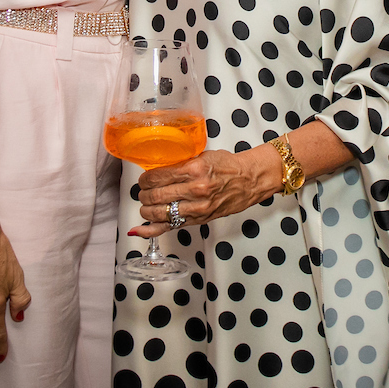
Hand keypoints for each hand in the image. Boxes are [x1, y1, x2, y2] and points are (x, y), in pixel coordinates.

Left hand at [128, 148, 267, 238]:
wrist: (249, 180)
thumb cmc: (229, 166)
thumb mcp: (203, 157)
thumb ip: (182, 163)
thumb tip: (158, 170)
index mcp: (195, 170)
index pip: (158, 177)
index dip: (145, 178)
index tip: (144, 178)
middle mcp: (195, 190)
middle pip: (155, 195)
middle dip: (144, 194)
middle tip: (143, 190)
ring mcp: (197, 208)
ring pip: (159, 213)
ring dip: (146, 209)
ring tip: (146, 204)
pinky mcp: (198, 220)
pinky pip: (169, 227)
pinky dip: (151, 230)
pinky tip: (138, 230)